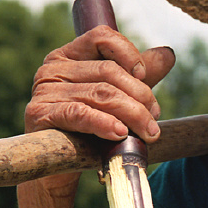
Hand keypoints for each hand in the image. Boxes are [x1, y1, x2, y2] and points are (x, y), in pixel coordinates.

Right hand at [24, 27, 176, 196]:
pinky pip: (80, 114)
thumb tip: (167, 55)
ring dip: (133, 114)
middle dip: (140, 95)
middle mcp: (53, 68)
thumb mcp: (116, 100)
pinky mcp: (40, 114)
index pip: (102, 37)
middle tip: (155, 118)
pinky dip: (105, 123)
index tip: (145, 77)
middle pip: (108, 71)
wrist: (60, 170)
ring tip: (149, 132)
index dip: (129, 53)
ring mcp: (44, 91)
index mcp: (69, 56)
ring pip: (100, 93)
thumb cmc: (89, 132)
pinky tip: (121, 133)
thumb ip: (137, 77)